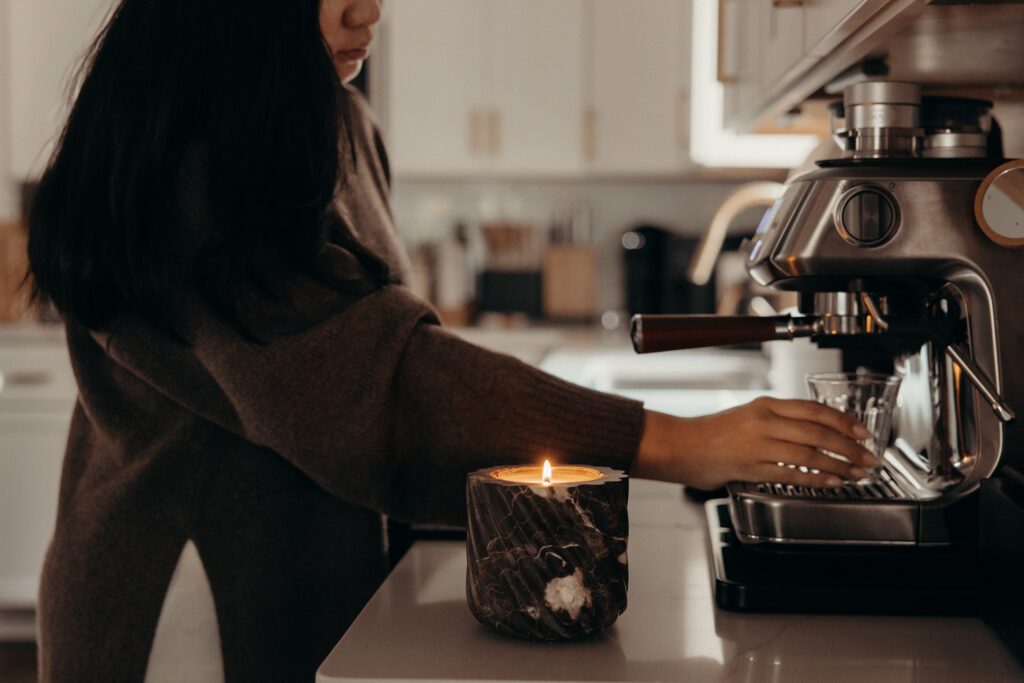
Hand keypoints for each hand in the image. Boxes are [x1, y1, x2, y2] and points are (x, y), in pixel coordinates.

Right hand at [631, 397, 878, 489]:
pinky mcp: (752, 467)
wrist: (681, 446)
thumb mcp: (748, 416)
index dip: (844, 422)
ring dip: (839, 466)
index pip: (814, 410)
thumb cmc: (713, 434)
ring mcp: (758, 445)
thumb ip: (778, 421)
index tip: (863, 433)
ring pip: (810, 454)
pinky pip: (793, 473)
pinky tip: (831, 483)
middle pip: (818, 432)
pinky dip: (817, 479)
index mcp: (765, 405)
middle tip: (869, 458)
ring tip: (856, 474)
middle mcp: (764, 421)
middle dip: (849, 448)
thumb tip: (815, 433)